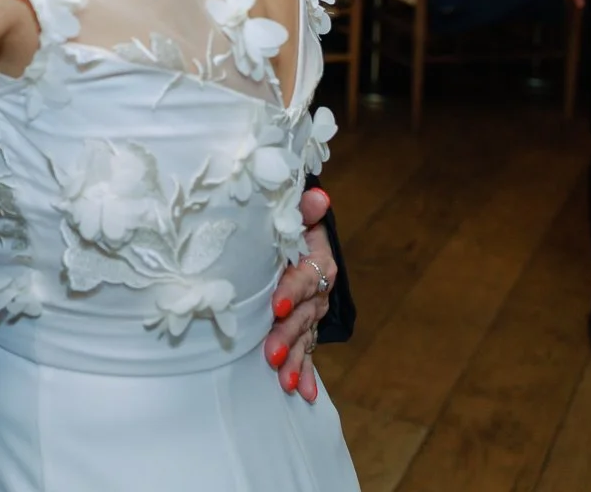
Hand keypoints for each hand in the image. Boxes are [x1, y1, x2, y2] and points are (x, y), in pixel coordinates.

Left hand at [265, 186, 335, 403]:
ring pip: (305, 337)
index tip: (275, 307)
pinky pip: (308, 351)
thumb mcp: (293, 214)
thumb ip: (303, 209)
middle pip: (303, 315)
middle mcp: (319, 290)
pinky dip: (307, 372)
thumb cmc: (287, 225)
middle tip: (271, 355)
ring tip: (286, 382)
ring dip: (296, 361)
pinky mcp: (305, 327)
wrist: (298, 238)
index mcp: (316, 261)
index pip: (303, 278)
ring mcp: (312, 312)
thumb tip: (318, 195)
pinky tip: (305, 394)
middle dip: (288, 337)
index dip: (290, 292)